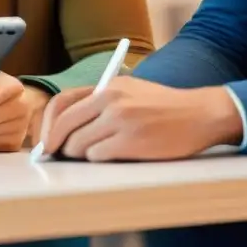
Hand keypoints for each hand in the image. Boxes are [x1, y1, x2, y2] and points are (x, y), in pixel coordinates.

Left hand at [38, 76, 243, 161]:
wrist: (200, 114)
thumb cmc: (163, 106)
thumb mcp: (128, 91)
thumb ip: (98, 103)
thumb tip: (63, 127)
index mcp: (106, 87)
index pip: (62, 103)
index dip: (48, 124)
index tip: (45, 140)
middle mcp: (110, 100)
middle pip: (64, 125)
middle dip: (57, 144)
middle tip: (58, 154)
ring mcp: (121, 120)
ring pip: (79, 145)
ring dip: (82, 154)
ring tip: (97, 152)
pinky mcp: (132, 142)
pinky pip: (97, 156)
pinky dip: (99, 160)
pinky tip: (114, 155)